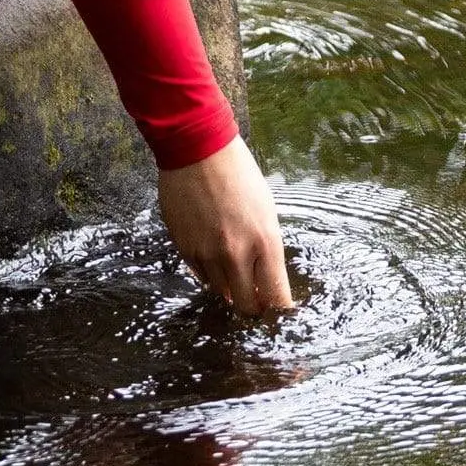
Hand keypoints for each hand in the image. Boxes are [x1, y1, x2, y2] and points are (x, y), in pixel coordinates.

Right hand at [157, 140, 295, 317]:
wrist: (197, 150)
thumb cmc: (239, 175)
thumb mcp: (266, 210)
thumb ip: (266, 249)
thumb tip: (264, 280)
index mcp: (264, 241)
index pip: (276, 296)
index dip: (280, 311)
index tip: (281, 314)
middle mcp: (235, 253)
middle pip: (246, 306)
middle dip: (254, 308)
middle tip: (257, 300)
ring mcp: (207, 254)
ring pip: (222, 294)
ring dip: (231, 289)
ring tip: (235, 270)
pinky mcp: (184, 249)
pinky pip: (201, 277)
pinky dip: (211, 275)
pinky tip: (215, 257)